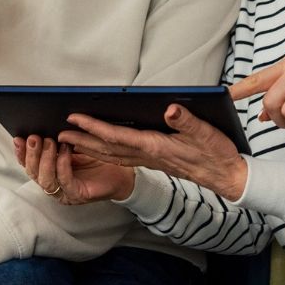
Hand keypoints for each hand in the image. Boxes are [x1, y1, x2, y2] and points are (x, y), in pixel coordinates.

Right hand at [14, 134, 134, 203]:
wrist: (121, 173)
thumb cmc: (98, 160)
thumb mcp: (73, 147)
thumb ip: (57, 141)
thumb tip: (43, 127)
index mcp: (50, 173)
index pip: (29, 165)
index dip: (21, 153)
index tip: (18, 138)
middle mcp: (54, 185)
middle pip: (34, 173)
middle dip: (31, 155)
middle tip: (34, 138)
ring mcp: (64, 192)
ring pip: (45, 180)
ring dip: (45, 160)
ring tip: (49, 143)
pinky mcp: (77, 195)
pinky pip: (65, 181)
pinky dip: (62, 166)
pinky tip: (64, 153)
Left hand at [59, 106, 247, 200]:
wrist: (226, 176)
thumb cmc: (217, 152)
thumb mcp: (206, 132)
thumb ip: (187, 120)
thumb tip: (169, 108)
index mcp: (156, 146)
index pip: (117, 136)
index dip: (94, 127)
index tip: (74, 117)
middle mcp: (148, 155)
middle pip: (107, 148)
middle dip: (82, 139)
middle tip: (58, 131)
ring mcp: (149, 160)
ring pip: (112, 155)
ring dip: (89, 148)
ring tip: (70, 139)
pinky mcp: (153, 161)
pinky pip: (121, 158)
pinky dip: (104, 152)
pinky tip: (98, 148)